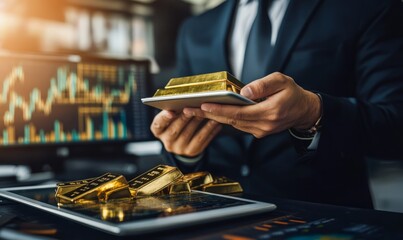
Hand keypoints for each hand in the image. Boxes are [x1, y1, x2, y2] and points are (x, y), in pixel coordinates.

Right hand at [150, 110, 221, 156]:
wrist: (185, 142)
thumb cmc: (178, 123)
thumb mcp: (173, 118)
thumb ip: (175, 110)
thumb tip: (185, 100)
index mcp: (158, 131)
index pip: (158, 124)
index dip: (164, 118)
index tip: (171, 111)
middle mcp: (167, 142)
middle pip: (174, 130)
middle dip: (184, 118)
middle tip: (192, 108)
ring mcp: (180, 149)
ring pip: (189, 134)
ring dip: (198, 122)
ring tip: (206, 112)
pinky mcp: (192, 151)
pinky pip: (201, 140)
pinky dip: (209, 130)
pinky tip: (215, 122)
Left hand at [183, 72, 320, 137]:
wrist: (304, 111)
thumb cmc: (293, 93)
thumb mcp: (282, 81)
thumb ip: (263, 85)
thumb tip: (243, 92)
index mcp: (269, 112)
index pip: (238, 113)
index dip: (219, 110)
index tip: (202, 105)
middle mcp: (263, 125)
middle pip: (231, 121)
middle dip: (207, 115)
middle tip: (187, 109)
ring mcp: (260, 131)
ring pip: (232, 125)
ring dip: (213, 118)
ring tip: (193, 111)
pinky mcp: (258, 132)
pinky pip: (238, 126)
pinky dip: (224, 120)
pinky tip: (210, 114)